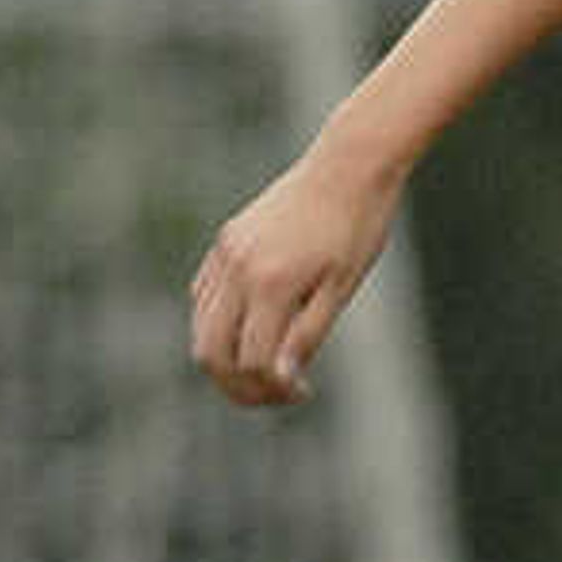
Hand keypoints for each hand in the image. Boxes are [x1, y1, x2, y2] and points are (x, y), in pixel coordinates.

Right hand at [188, 141, 400, 408]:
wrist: (348, 165)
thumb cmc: (358, 226)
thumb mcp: (342, 287)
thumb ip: (308, 334)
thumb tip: (281, 378)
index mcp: (272, 284)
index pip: (253, 362)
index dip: (273, 390)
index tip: (301, 393)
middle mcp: (238, 269)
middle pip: (211, 353)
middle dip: (237, 386)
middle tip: (274, 396)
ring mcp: (225, 253)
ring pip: (202, 327)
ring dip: (226, 359)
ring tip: (266, 370)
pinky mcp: (224, 241)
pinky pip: (206, 296)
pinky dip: (220, 324)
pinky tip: (255, 331)